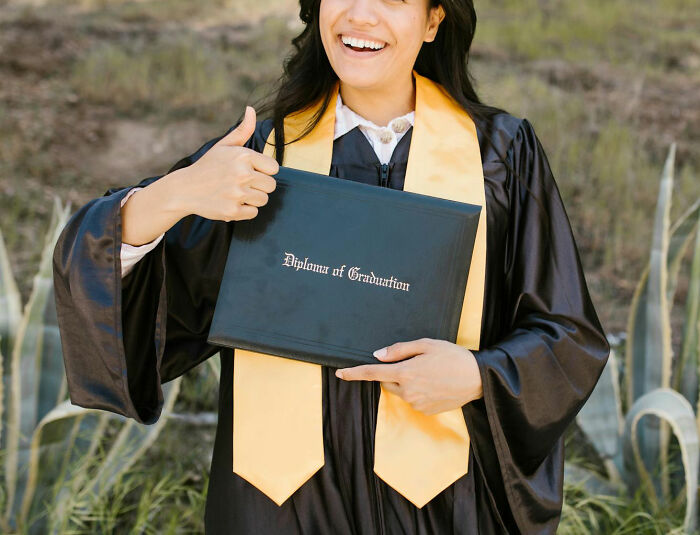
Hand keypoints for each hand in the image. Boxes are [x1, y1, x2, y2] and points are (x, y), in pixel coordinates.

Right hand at [174, 105, 278, 221]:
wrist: (184, 189)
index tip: (251, 171)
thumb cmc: (208, 166)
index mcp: (243, 156)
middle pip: (270, 186)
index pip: (273, 168)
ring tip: (236, 192)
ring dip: (252, 199)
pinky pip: (253, 213)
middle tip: (242, 184)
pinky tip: (231, 202)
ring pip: (263, 200)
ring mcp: (237, 193)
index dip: (264, 171)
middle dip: (259, 186)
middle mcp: (242, 174)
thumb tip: (251, 109)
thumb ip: (243, 130)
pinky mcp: (232, 211)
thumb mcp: (224, 146)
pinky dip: (244, 211)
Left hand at [335, 338, 482, 414]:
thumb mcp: (426, 344)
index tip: (340, 373)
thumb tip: (378, 355)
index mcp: (406, 372)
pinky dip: (418, 392)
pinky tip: (435, 384)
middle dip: (392, 373)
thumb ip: (399, 350)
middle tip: (414, 363)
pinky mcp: (426, 411)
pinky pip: (413, 400)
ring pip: (400, 391)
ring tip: (430, 373)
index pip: (372, 373)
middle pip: (387, 382)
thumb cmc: (453, 357)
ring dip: (406, 382)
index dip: (354, 373)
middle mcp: (408, 391)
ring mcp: (417, 404)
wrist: (478, 378)